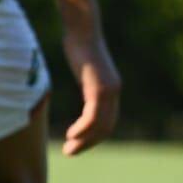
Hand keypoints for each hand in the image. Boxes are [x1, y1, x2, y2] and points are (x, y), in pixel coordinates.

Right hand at [60, 32, 121, 154]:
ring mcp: (108, 90)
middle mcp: (114, 91)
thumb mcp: (85, 70)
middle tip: (71, 152)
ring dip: (84, 141)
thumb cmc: (79, 46)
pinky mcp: (99, 88)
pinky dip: (83, 129)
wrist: (82, 30)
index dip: (94, 136)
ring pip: (100, 126)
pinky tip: (72, 134)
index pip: (108, 121)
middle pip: (106, 127)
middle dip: (89, 143)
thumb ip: (88, 83)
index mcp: (112, 89)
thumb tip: (85, 91)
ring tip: (69, 149)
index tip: (78, 143)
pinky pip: (93, 117)